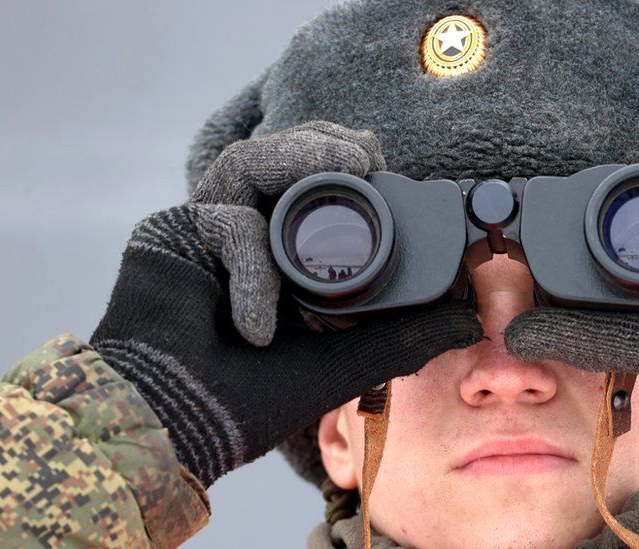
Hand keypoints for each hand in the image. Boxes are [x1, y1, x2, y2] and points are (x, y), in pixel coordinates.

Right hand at [91, 122, 482, 485]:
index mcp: (285, 259)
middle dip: (322, 145)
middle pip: (278, 162)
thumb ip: (403, 339)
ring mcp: (206, 232)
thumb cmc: (252, 401)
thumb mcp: (345, 362)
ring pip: (247, 167)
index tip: (381, 160)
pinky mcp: (169, 234)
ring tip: (348, 166)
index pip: (314, 192)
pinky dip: (252, 268)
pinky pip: (222, 223)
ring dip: (296, 159)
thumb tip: (469, 323)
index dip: (344, 164)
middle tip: (364, 152)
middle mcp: (247, 236)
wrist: (178, 430)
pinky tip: (262, 324)